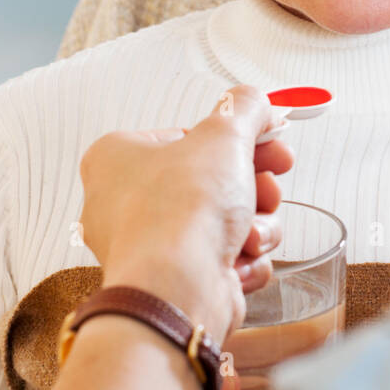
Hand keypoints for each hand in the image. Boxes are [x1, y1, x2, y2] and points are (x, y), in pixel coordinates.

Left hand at [79, 86, 294, 345]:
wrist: (176, 290)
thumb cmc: (180, 211)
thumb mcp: (224, 136)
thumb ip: (243, 108)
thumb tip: (252, 99)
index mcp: (118, 158)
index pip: (188, 137)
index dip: (238, 137)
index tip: (271, 138)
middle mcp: (124, 203)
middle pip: (211, 180)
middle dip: (253, 185)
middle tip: (272, 182)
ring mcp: (150, 246)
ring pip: (224, 222)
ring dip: (253, 224)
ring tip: (252, 230)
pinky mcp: (175, 282)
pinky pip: (223, 259)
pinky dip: (243, 259)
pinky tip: (241, 260)